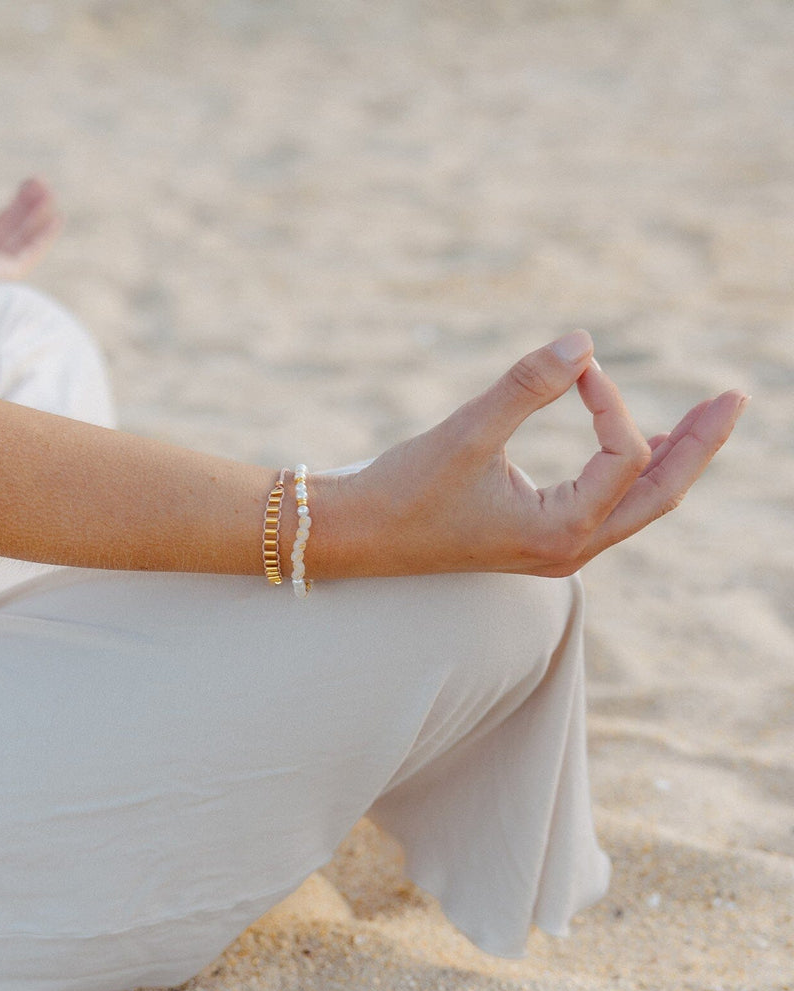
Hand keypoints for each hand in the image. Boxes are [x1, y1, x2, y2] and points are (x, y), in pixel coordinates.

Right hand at [335, 330, 745, 576]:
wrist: (356, 537)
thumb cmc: (405, 490)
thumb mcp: (467, 432)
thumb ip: (528, 386)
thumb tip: (585, 340)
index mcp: (560, 530)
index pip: (623, 455)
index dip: (609, 399)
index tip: (576, 366)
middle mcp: (570, 550)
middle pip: (662, 495)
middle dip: (699, 445)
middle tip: (733, 397)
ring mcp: (557, 551)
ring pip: (639, 506)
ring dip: (672, 461)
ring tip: (704, 419)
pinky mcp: (539, 541)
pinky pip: (609, 510)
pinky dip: (633, 475)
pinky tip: (642, 445)